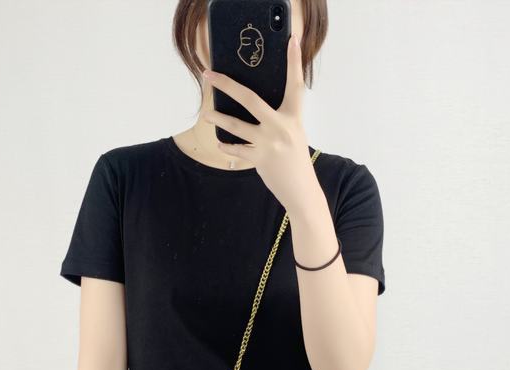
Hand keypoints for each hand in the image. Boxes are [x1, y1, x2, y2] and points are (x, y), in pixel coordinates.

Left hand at [202, 33, 317, 214]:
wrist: (301, 189)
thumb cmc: (295, 160)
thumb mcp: (293, 134)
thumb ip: (279, 119)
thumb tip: (254, 106)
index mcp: (293, 117)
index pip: (295, 84)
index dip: (294, 61)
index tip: (291, 40)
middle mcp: (281, 127)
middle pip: (250, 99)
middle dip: (227, 85)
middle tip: (210, 75)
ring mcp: (269, 143)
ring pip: (237, 126)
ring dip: (219, 119)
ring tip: (208, 115)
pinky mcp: (260, 159)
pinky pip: (237, 150)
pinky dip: (227, 146)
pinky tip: (221, 143)